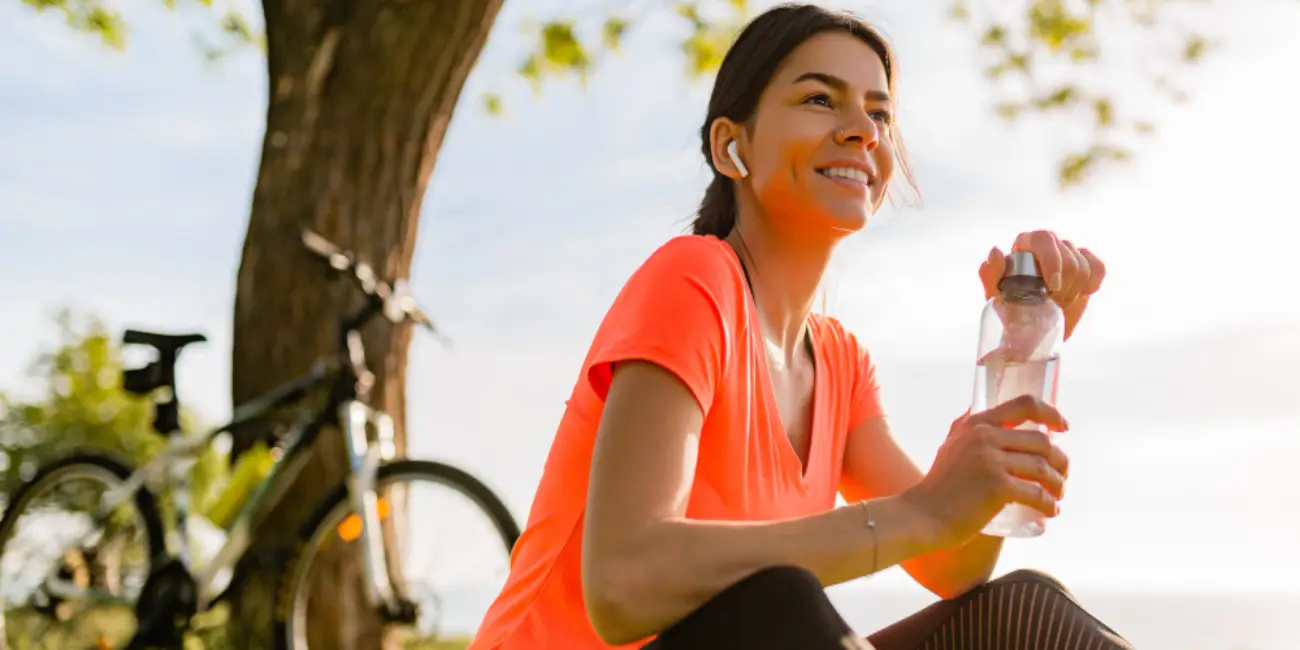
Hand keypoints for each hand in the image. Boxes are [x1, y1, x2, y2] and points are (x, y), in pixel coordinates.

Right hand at [903, 395, 1070, 548]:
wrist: (922, 516)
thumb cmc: (939, 486)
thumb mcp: (950, 445)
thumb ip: (964, 428)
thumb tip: (978, 412)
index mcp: (977, 424)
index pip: (1025, 405)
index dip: (1051, 413)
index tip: (1064, 427)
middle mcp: (985, 436)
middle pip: (1042, 442)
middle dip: (1060, 461)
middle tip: (1061, 476)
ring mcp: (991, 461)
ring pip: (1043, 468)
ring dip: (1058, 484)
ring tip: (1057, 496)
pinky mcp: (997, 487)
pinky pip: (1036, 493)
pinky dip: (1049, 504)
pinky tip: (1051, 511)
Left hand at [979, 230, 1105, 339]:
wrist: (1033, 329)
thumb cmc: (1009, 309)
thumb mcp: (995, 296)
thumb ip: (989, 274)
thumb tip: (996, 251)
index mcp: (1024, 244)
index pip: (1043, 238)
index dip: (1052, 261)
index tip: (1052, 287)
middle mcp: (1048, 244)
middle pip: (1068, 255)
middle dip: (1064, 286)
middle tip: (1052, 303)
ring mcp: (1069, 253)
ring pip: (1084, 266)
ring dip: (1074, 291)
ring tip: (1058, 302)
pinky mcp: (1086, 265)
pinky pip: (1099, 268)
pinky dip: (1092, 285)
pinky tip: (1079, 294)